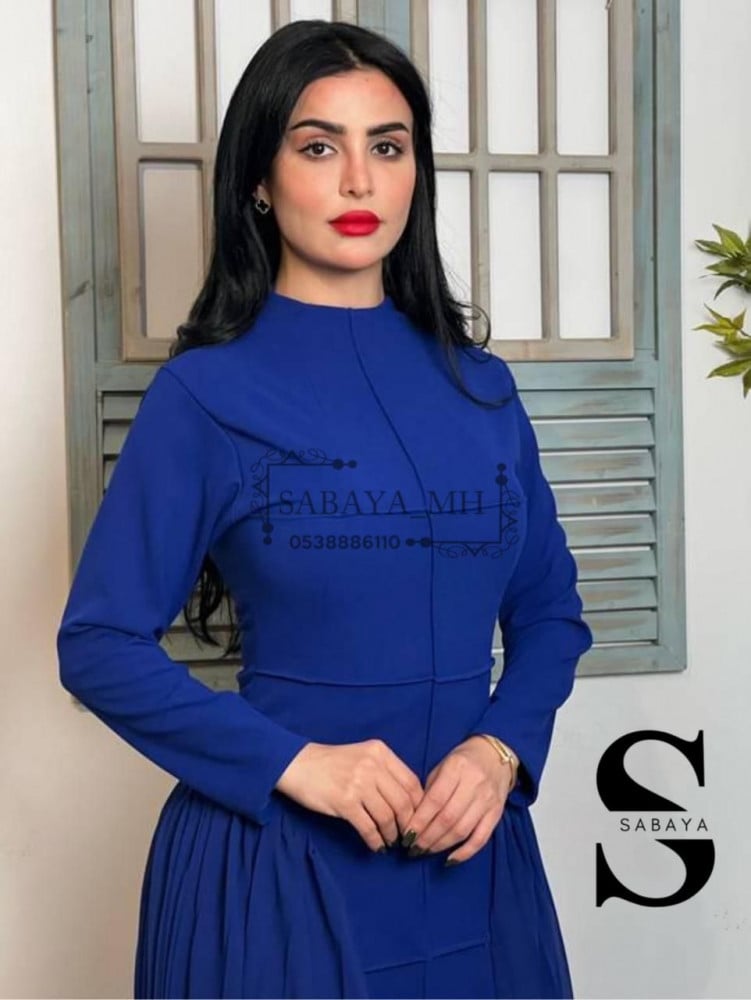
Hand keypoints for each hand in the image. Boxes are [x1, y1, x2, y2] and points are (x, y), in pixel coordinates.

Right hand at [275, 739, 424, 852]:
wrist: (297, 764)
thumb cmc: (331, 762)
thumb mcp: (363, 756)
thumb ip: (384, 772)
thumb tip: (407, 802)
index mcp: (380, 752)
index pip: (411, 782)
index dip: (418, 805)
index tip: (417, 819)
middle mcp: (372, 765)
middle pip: (402, 802)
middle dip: (407, 824)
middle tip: (406, 836)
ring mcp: (358, 783)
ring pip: (387, 817)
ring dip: (391, 834)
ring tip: (390, 841)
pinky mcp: (344, 802)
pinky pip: (368, 827)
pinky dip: (375, 840)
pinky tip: (376, 846)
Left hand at [399, 736, 512, 864]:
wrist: (495, 756)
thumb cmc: (462, 761)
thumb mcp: (442, 766)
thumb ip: (430, 790)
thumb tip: (414, 819)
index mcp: (456, 768)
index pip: (435, 800)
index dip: (420, 821)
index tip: (406, 835)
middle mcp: (474, 783)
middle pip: (448, 818)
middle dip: (428, 837)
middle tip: (414, 848)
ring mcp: (487, 800)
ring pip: (463, 830)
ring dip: (441, 845)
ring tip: (426, 851)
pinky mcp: (497, 813)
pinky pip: (481, 838)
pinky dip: (465, 852)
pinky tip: (450, 860)